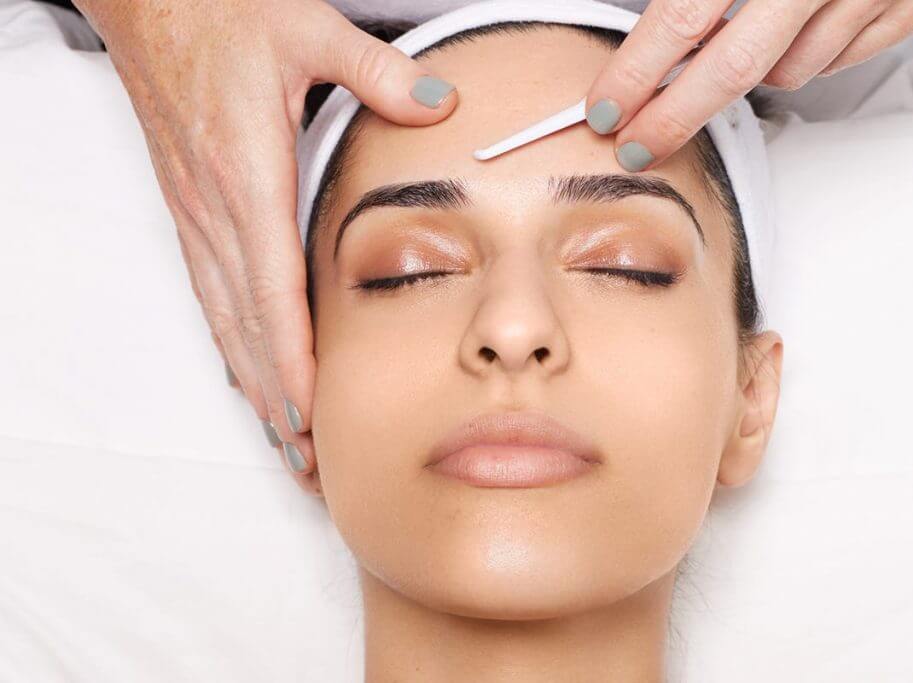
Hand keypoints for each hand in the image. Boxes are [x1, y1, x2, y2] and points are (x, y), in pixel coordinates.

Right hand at [73, 0, 457, 493]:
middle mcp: (216, 207)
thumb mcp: (307, 29)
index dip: (291, 357)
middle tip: (309, 460)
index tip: (312, 412)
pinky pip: (211, 294)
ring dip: (253, 386)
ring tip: (284, 443)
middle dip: (278, 398)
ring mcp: (197, 213)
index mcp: (248, 173)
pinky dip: (231, 347)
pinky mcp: (190, 210)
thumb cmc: (221, 13)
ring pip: (225, 320)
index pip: (271, 286)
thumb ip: (375, 71)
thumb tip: (440, 102)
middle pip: (247, 325)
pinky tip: (248, 379)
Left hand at [584, 0, 912, 170]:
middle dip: (674, 116)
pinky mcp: (910, 4)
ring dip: (756, 66)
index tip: (607, 108)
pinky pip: (836, 62)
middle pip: (733, 68)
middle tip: (638, 146)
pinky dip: (809, 52)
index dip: (638, 70)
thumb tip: (639, 37)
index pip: (684, 17)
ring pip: (787, 71)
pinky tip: (804, 22)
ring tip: (755, 29)